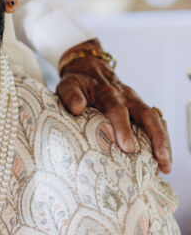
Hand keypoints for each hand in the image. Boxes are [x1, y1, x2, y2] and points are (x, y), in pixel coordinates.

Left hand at [56, 39, 171, 172]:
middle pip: (147, 116)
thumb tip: (78, 108)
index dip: (123, 128)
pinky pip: (156, 124)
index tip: (128, 148)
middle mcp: (127, 97)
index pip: (118, 110)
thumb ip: (70, 95)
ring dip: (163, 142)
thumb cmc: (77, 83)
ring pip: (155, 121)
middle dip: (155, 138)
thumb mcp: (68, 85)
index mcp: (108, 93)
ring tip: (166, 166)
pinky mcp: (140, 109)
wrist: (89, 68)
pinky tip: (163, 162)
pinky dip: (161, 141)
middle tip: (160, 159)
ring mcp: (136, 103)